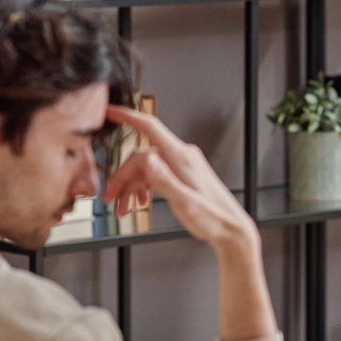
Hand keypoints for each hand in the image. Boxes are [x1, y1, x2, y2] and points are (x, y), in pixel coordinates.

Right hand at [102, 105, 259, 260]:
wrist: (231, 228)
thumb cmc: (213, 218)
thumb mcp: (185, 202)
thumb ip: (164, 180)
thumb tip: (147, 160)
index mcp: (181, 158)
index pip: (150, 127)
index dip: (127, 116)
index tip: (110, 111)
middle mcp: (181, 156)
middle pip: (140, 156)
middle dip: (122, 177)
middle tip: (110, 198)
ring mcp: (182, 165)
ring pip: (145, 168)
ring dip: (130, 187)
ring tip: (122, 208)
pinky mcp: (182, 175)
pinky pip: (155, 174)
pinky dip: (143, 187)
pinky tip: (139, 202)